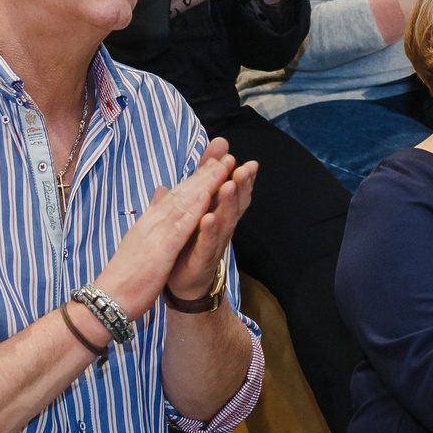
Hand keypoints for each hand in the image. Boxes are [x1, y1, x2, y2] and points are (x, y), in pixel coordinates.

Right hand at [98, 144, 241, 320]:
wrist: (107, 298)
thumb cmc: (124, 275)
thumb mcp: (138, 243)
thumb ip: (150, 222)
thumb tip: (157, 203)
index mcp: (149, 222)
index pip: (176, 195)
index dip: (196, 178)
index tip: (214, 163)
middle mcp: (153, 222)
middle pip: (182, 192)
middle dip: (205, 173)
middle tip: (226, 154)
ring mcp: (156, 233)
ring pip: (183, 203)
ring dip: (205, 183)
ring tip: (224, 166)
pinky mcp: (160, 250)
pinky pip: (180, 228)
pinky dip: (194, 211)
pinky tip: (208, 198)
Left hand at [161, 147, 257, 307]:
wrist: (183, 282)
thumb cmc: (193, 240)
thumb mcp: (200, 206)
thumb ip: (205, 179)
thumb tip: (214, 151)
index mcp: (221, 213)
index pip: (236, 193)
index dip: (244, 179)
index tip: (250, 162)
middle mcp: (223, 227)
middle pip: (235, 204)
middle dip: (241, 185)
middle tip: (246, 168)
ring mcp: (214, 243)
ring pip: (224, 221)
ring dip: (227, 203)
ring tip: (228, 185)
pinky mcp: (202, 258)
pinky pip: (207, 243)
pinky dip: (209, 231)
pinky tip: (208, 218)